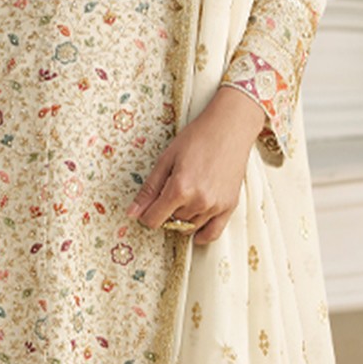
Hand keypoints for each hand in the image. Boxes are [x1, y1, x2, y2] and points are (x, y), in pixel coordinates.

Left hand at [127, 85, 269, 242]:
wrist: (229, 128)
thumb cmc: (197, 138)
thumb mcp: (166, 159)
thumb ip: (149, 189)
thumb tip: (132, 213)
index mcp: (180, 189)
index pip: (154, 219)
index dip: (147, 214)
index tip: (149, 205)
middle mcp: (199, 202)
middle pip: (172, 223)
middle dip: (166, 212)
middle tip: (170, 192)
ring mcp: (216, 206)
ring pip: (190, 227)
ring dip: (183, 219)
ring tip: (186, 197)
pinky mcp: (230, 206)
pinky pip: (213, 233)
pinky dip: (202, 235)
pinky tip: (195, 229)